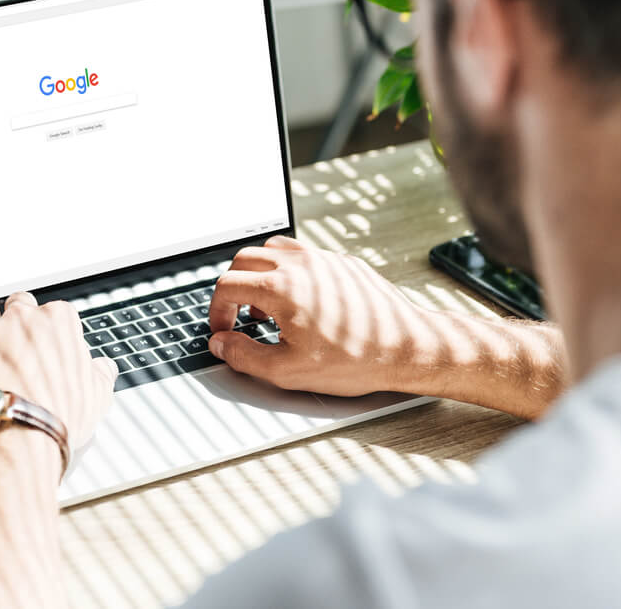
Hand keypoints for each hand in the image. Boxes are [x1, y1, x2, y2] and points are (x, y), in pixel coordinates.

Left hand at [0, 292, 115, 448]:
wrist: (19, 438)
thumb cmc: (61, 416)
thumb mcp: (98, 395)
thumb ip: (100, 373)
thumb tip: (102, 368)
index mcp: (58, 322)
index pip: (56, 312)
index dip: (53, 330)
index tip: (51, 345)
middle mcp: (21, 320)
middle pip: (17, 303)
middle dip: (17, 318)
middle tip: (20, 341)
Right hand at [208, 236, 564, 416]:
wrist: (406, 348)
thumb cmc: (356, 360)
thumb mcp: (288, 371)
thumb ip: (245, 356)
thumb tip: (222, 344)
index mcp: (282, 288)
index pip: (227, 285)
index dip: (215, 310)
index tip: (222, 329)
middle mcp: (301, 264)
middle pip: (244, 259)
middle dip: (232, 289)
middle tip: (236, 317)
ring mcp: (323, 259)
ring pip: (272, 249)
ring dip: (258, 274)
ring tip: (265, 308)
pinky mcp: (343, 263)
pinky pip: (303, 254)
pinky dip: (287, 270)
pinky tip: (297, 301)